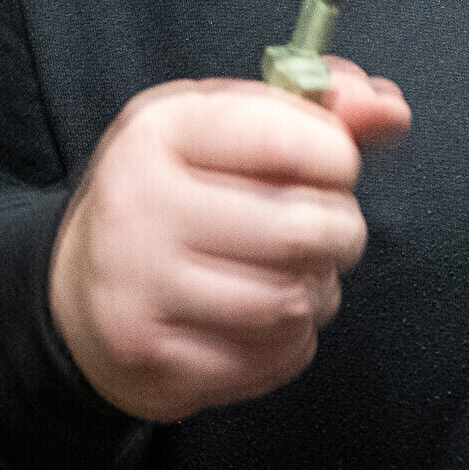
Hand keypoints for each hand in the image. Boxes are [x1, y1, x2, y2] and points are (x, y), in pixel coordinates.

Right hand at [50, 58, 413, 421]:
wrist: (79, 294)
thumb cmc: (176, 194)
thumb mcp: (227, 126)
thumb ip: (319, 108)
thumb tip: (390, 110)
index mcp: (158, 133)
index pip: (284, 139)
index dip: (338, 156)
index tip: (334, 165)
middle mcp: (138, 209)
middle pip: (299, 230)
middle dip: (342, 231)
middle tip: (332, 229)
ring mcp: (139, 290)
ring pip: (290, 300)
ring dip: (319, 289)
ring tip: (302, 273)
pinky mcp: (153, 361)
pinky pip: (273, 356)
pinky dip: (293, 339)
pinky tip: (267, 318)